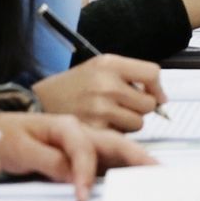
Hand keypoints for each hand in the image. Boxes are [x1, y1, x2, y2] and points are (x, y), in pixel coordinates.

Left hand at [0, 112, 155, 200]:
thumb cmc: (6, 136)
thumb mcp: (20, 148)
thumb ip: (48, 160)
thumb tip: (73, 174)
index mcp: (65, 126)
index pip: (83, 149)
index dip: (85, 172)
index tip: (82, 195)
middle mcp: (80, 131)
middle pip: (115, 143)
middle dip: (138, 156)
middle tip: (157, 172)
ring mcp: (84, 142)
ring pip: (116, 151)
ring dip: (137, 163)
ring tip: (156, 176)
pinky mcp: (82, 155)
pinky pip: (107, 162)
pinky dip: (124, 170)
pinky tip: (135, 180)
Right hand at [32, 54, 165, 132]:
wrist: (38, 101)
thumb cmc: (73, 85)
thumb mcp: (99, 67)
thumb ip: (130, 75)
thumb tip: (161, 97)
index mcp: (109, 64)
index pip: (152, 73)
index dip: (156, 86)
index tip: (153, 93)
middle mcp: (106, 84)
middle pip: (149, 103)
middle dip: (140, 107)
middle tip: (123, 105)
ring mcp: (100, 108)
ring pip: (138, 122)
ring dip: (129, 122)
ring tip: (108, 115)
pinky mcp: (94, 129)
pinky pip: (122, 136)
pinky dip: (115, 134)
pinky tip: (100, 124)